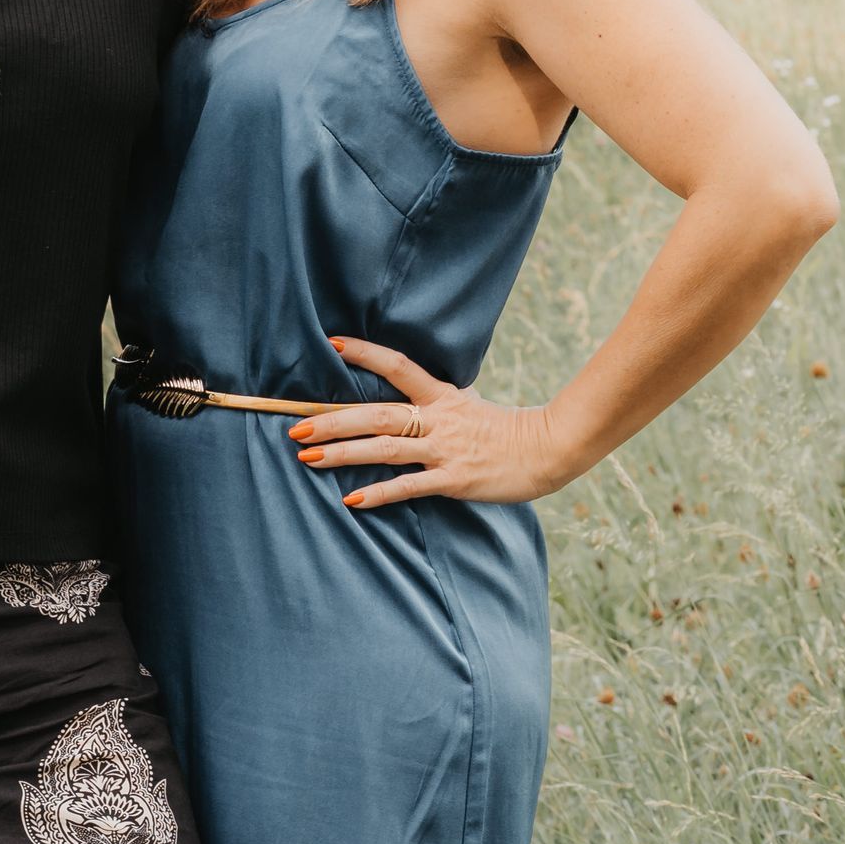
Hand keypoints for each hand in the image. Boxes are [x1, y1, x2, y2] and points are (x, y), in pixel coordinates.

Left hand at [289, 337, 572, 507]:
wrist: (548, 450)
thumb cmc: (506, 430)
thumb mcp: (468, 404)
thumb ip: (435, 402)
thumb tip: (404, 396)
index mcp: (441, 396)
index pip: (398, 365)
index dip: (365, 353)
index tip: (332, 343)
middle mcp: (438, 419)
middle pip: (377, 413)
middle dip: (333, 419)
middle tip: (296, 425)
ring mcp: (444, 449)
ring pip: (385, 447)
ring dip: (343, 453)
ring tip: (307, 457)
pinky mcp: (453, 479)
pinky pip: (409, 486)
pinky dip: (379, 493)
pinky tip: (351, 500)